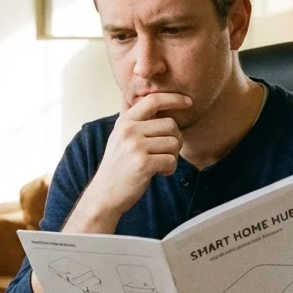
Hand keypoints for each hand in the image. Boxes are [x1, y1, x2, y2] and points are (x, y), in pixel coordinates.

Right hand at [70, 93, 190, 229]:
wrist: (104, 194)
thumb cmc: (118, 166)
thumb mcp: (120, 137)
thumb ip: (135, 121)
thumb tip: (153, 102)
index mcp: (125, 121)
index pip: (153, 100)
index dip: (174, 98)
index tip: (188, 102)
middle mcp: (129, 131)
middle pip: (170, 124)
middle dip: (176, 139)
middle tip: (168, 153)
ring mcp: (135, 147)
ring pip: (173, 143)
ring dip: (173, 156)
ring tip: (161, 164)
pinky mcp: (143, 164)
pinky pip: (171, 160)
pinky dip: (170, 168)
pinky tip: (160, 173)